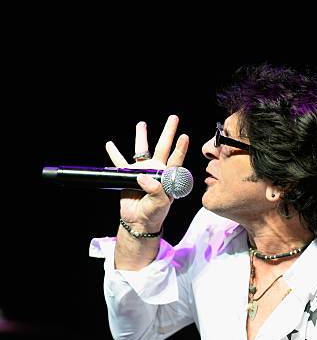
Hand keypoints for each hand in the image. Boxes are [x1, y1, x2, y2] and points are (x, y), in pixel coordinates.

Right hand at [106, 115, 188, 230]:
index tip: (184, 137)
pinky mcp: (128, 176)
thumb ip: (155, 190)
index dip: (180, 149)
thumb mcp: (159, 204)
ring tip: (141, 124)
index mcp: (168, 177)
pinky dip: (114, 153)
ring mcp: (142, 171)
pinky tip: (110, 144)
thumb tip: (142, 176)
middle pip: (163, 147)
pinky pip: (120, 162)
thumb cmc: (154, 214)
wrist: (139, 222)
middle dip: (168, 132)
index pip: (176, 160)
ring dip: (141, 137)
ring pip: (141, 150)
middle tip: (174, 117)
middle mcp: (157, 170)